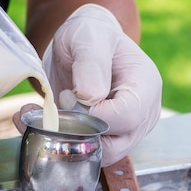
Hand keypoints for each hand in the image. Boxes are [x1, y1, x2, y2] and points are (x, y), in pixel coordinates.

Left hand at [42, 4, 161, 165]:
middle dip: (79, 131)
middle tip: (59, 103)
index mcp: (145, 86)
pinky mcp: (106, 140)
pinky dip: (61, 142)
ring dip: (67, 139)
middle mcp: (142, 114)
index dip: (96, 115)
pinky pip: (86, 152)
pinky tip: (45, 120)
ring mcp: (126, 132)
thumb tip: (90, 97)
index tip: (72, 97)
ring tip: (47, 112)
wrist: (83, 46)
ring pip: (99, 154)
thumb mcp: (87, 37)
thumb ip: (91, 63)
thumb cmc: (90, 35)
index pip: (128, 117)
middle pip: (115, 145)